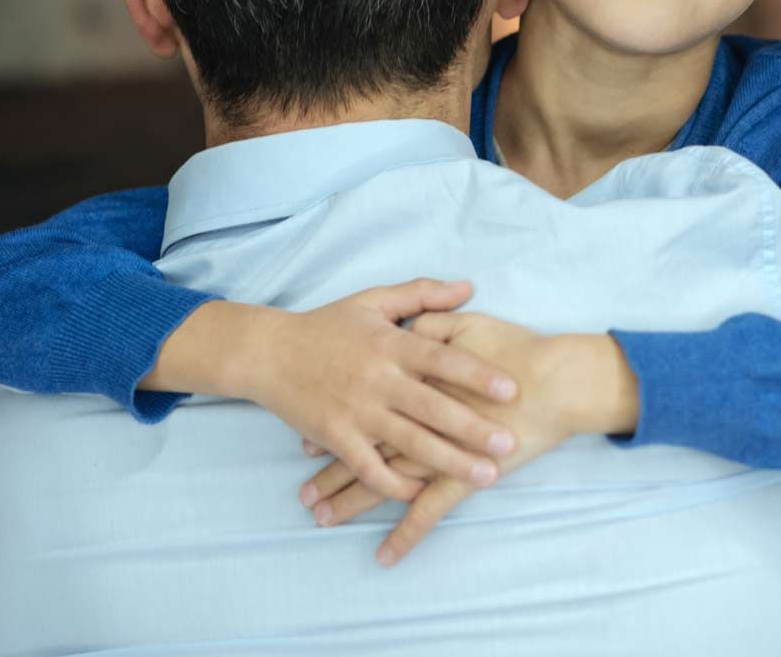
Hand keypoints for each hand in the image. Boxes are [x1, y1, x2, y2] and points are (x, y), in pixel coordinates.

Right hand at [152, 282, 521, 501]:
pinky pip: (369, 466)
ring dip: (449, 461)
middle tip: (509, 444)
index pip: (442, 359)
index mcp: (390, 344)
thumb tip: (468, 287)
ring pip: (409, 442)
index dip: (477, 374)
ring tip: (486, 476)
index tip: (511, 389)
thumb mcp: (373, 300)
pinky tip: (421, 492)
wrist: (268, 352)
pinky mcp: (335, 436)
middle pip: (433, 407)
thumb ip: (422, 294)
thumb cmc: (326, 325)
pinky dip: (395, 482)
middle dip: (473, 428)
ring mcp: (356, 411)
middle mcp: (377, 379)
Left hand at [299, 312, 634, 563]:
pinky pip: (427, 512)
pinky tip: (384, 555)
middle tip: (302, 495)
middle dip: (330, 473)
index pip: (362, 407)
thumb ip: (428, 323)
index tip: (305, 444)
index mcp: (410, 380)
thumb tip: (405, 332)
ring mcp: (434, 451)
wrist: (555, 379)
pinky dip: (406, 535)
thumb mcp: (465, 324)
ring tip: (321, 519)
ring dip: (350, 503)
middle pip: (362, 449)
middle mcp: (412, 419)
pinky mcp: (459, 478)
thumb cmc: (514, 349)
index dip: (332, 426)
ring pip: (381, 482)